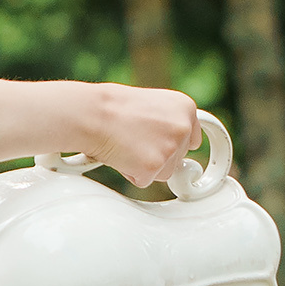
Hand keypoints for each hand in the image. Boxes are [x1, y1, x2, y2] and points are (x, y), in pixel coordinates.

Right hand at [81, 85, 200, 189]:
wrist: (92, 113)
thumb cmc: (113, 107)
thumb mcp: (152, 104)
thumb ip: (169, 122)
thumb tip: (175, 143)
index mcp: (185, 107)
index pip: (192, 139)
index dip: (173, 144)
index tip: (161, 145)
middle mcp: (183, 127)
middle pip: (179, 158)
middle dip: (158, 155)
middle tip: (134, 140)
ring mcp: (170, 148)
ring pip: (165, 172)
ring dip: (145, 165)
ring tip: (127, 145)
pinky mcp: (155, 166)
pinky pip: (146, 180)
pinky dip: (131, 173)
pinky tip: (122, 155)